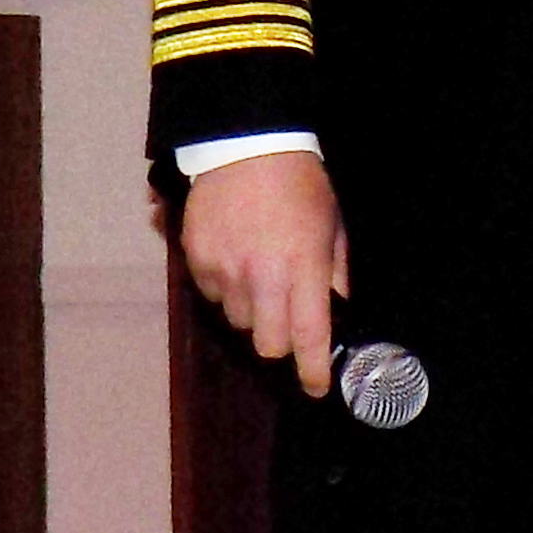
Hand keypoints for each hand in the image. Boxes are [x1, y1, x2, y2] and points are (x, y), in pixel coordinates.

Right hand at [180, 154, 350, 393]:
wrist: (246, 144)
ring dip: (251, 309)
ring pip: (237, 320)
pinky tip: (235, 255)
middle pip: (267, 343)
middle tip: (286, 319)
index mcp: (304, 268)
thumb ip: (334, 272)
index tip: (315, 388)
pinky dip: (225, 286)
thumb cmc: (299, 184)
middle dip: (280, 340)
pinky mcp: (197, 259)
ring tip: (259, 273)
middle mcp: (263, 276)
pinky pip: (213, 294)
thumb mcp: (332, 225)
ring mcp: (226, 270)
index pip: (309, 336)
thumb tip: (335, 308)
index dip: (312, 370)